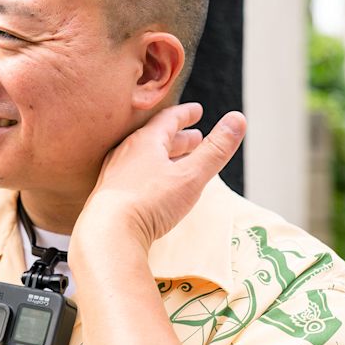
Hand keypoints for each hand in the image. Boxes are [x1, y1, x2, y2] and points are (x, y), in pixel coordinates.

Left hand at [72, 103, 245, 254]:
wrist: (107, 233)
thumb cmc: (148, 202)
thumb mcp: (190, 175)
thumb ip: (215, 150)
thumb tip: (237, 119)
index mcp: (144, 142)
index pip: (167, 120)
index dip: (185, 114)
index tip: (196, 111)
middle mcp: (125, 154)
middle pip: (155, 139)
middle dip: (178, 138)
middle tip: (194, 138)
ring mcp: (114, 175)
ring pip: (143, 159)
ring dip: (164, 158)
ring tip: (177, 163)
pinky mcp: (109, 196)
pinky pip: (134, 178)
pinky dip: (151, 176)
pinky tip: (154, 189)